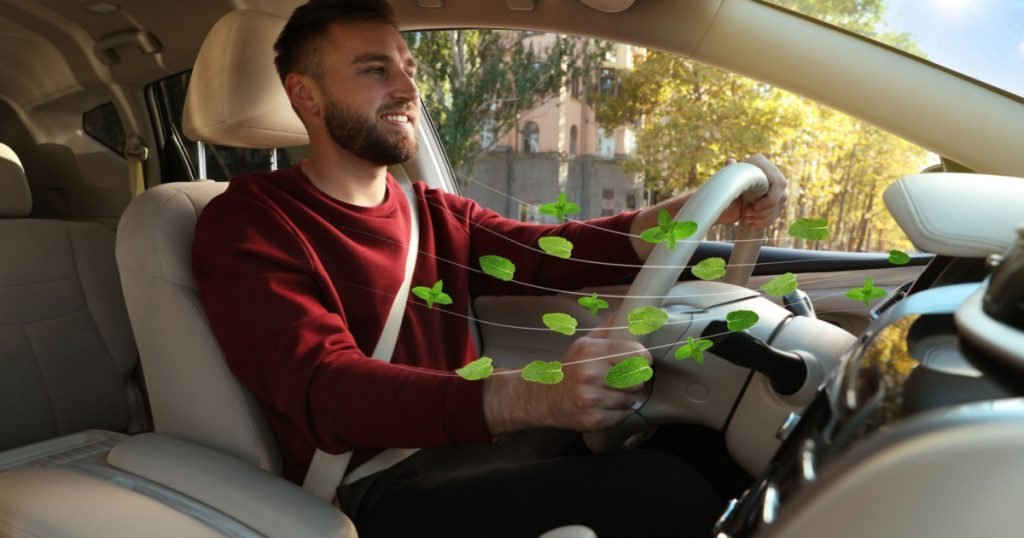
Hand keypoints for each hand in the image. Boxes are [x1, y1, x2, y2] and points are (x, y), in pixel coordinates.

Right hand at [483, 329, 650, 434]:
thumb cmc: (573, 367)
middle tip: (624, 379)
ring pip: (632, 399)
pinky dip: (620, 412)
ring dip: (628, 397)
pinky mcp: (593, 419)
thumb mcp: (587, 342)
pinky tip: (607, 405)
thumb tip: (635, 311)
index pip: (636, 353)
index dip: (643, 357)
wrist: (546, 397)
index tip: (640, 360)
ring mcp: (590, 399)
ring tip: (613, 392)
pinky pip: (623, 415)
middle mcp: (589, 374)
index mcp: (590, 351)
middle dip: (635, 380)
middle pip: (637, 379)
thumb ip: (612, 327)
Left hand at [718, 154, 787, 227]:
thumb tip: (730, 161)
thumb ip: (730, 168)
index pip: (779, 184)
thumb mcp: (728, 176)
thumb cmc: (727, 180)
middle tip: (746, 213)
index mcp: (763, 164)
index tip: (754, 206)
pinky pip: (777, 213)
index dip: (769, 198)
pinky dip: (765, 221)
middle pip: (781, 198)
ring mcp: (778, 188)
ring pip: (779, 207)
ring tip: (746, 219)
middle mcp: (774, 174)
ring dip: (763, 217)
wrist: (727, 190)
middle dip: (764, 210)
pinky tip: (753, 223)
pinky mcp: (776, 200)